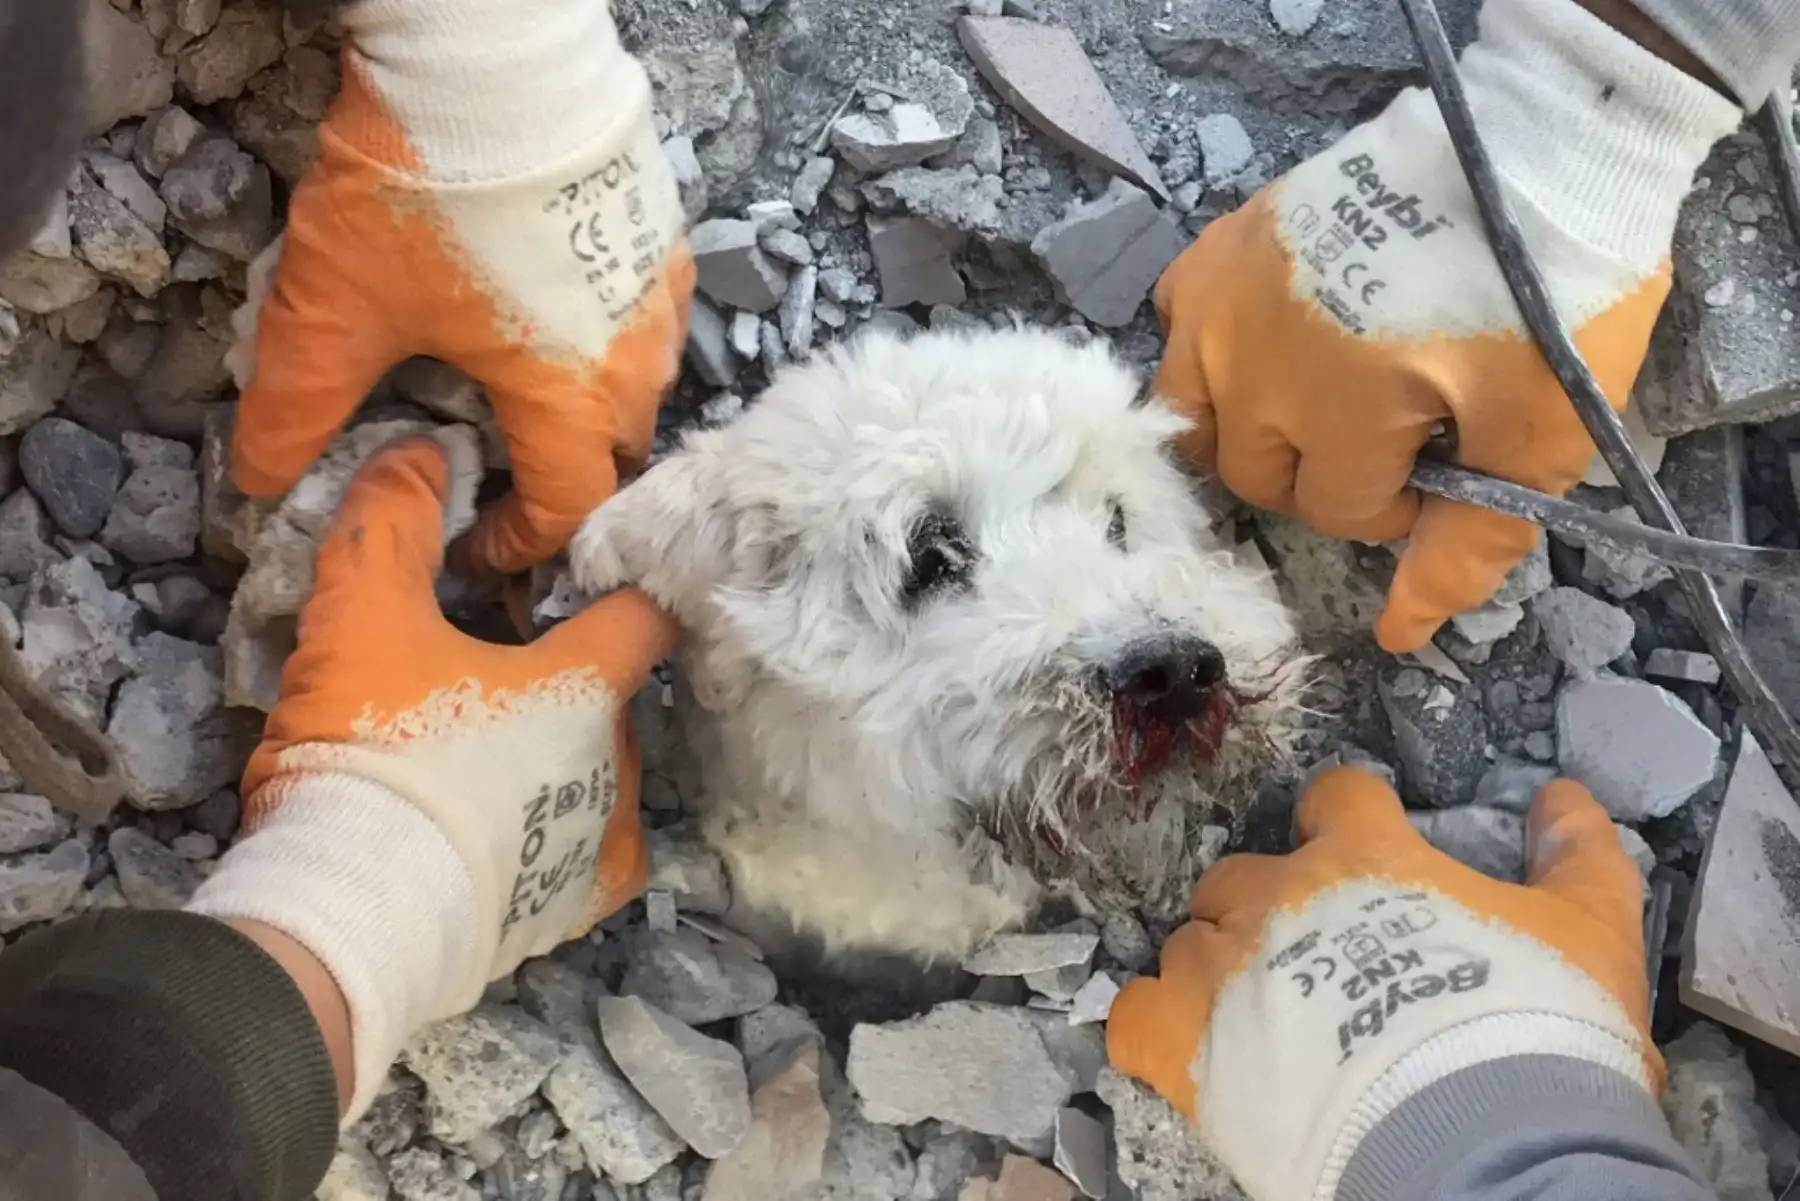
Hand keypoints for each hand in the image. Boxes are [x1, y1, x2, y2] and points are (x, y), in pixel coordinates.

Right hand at [190, 437, 676, 1118]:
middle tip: (495, 678)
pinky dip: (557, 839)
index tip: (592, 577)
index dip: (624, 585)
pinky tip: (515, 832)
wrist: (356, 910)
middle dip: (565, 684)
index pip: (643, 612)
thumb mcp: (361, 619)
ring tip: (488, 761)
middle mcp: (616, 760)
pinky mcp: (570, 912)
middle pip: (610, 699)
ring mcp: (601, 841)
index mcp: (587, 683)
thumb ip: (389, 526)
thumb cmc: (377, 751)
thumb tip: (419, 449)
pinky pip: (584, 860)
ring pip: (600, 779)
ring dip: (560, 763)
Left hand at [230, 0, 695, 575]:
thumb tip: (261, 484)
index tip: (475, 543)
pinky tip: (563, 308)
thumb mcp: (335, 309)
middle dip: (564, 480)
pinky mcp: (663, 233)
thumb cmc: (424, 196)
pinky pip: (652, 318)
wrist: (487, 58)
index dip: (521, 544)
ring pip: (645, 388)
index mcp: (569, 398)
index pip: (569, 508)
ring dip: (594, 410)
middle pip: (616, 456)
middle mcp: (636, 360)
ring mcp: (660, 294)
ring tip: (532, 389)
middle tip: (503, 472)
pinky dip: (614, 338)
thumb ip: (296, 409)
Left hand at [1106, 767, 1654, 1200]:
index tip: (1363, 848)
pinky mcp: (1181, 1045)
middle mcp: (1274, 897)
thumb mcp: (1591, 928)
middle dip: (1266, 905)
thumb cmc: (1534, 1028)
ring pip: (1186, 941)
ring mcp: (1218, 969)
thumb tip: (1565, 794)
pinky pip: (1132, 1016)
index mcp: (1362, 857)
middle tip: (1310, 958)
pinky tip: (1186, 1049)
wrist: (1480, 1143)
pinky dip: (1152, 1026)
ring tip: (1256, 1019)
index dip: (1348, 819)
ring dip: (1215, 967)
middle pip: (1241, 874)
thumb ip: (1577, 854)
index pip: (1335, 797)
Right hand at [1151, 0, 1739, 650]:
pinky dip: (1210, 347)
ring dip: (1246, 426)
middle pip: (1254, 472)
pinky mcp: (1218, 243)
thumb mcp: (1537, 434)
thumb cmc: (1549, 296)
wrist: (1534, 146)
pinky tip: (1268, 339)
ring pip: (1190, 411)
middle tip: (1393, 429)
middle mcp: (1249, 362)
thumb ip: (1468, 542)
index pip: (1337, 511)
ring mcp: (1222, 297)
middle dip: (1324, 472)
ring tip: (1314, 402)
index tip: (1446, 459)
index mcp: (1331, 411)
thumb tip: (1398, 638)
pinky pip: (1176, 321)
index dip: (1397, 504)